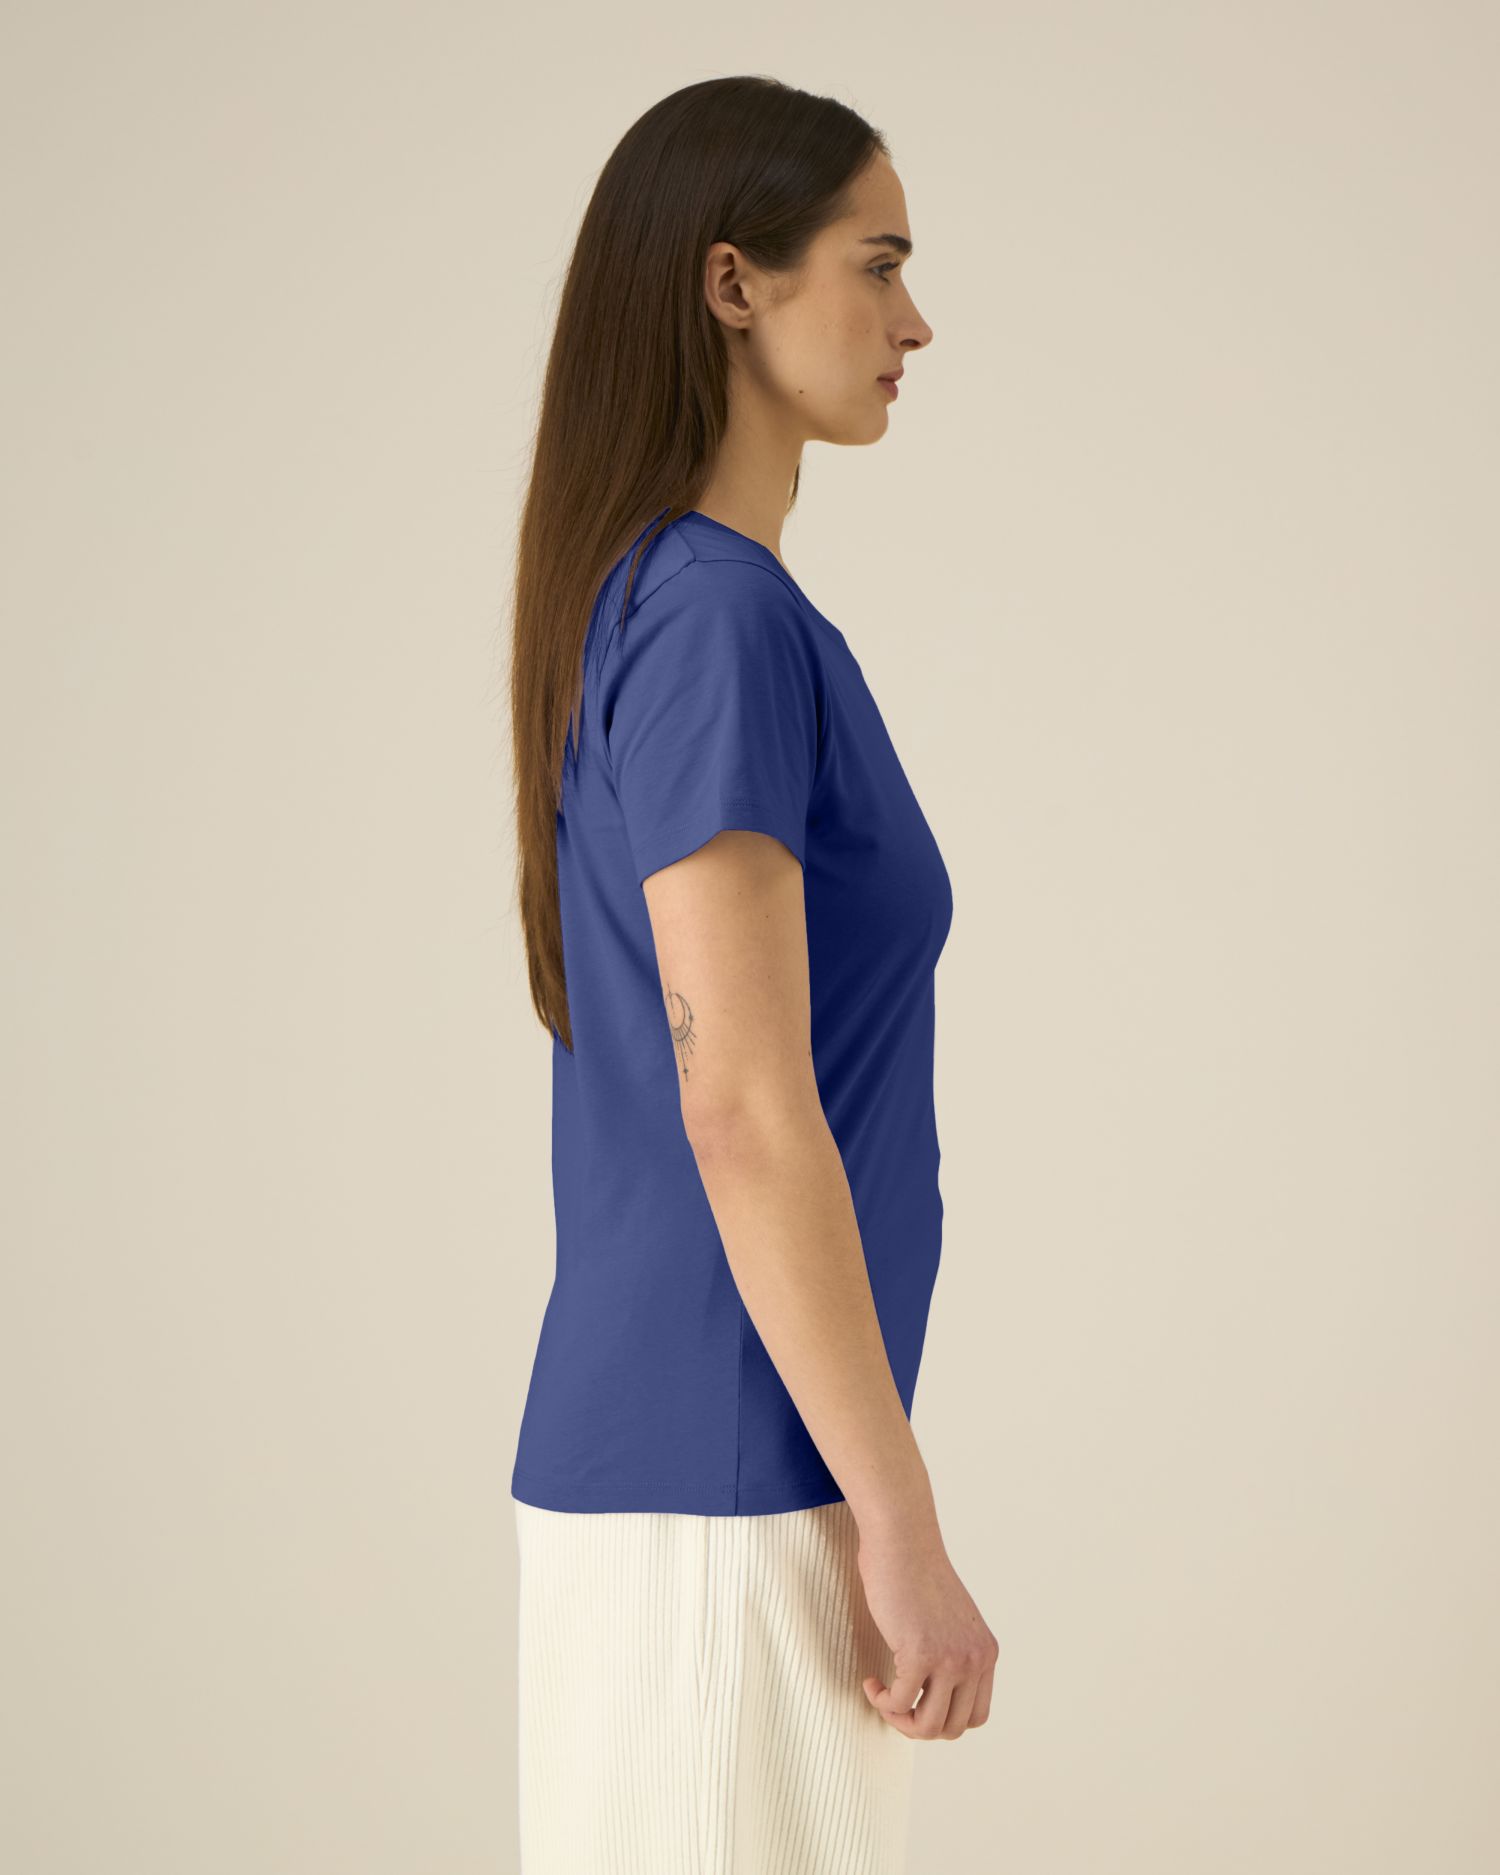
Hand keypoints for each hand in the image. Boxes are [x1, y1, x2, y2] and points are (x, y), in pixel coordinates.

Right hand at [856, 1522, 997, 1739]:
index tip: (915, 1701)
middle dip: (917, 1725)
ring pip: (928, 1726)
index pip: (974, 1716)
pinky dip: (881, 1700)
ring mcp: (951, 1658)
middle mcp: (975, 1659)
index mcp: (985, 1653)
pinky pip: (898, 1703)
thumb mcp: (950, 1621)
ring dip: (899, 1719)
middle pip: (952, 1728)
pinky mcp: (921, 1653)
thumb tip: (929, 1694)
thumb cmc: (915, 1573)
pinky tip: (871, 1680)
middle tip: (893, 1702)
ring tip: (882, 1695)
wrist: (902, 1540)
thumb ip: (951, 1653)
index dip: (942, 1718)